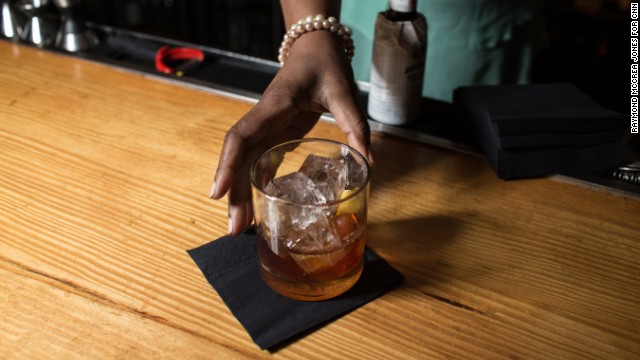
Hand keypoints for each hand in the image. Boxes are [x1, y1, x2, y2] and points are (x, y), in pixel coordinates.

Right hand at [210, 30, 373, 234]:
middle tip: (235, 229)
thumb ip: (356, 127)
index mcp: (273, 106)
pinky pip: (260, 161)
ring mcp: (267, 127)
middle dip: (234, 194)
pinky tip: (258, 206)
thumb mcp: (343, 92)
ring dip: (242, 194)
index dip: (227, 165)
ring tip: (243, 226)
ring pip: (246, 164)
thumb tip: (369, 164)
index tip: (218, 193)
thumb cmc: (324, 64)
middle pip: (239, 159)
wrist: (315, 48)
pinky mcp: (275, 133)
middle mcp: (263, 119)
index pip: (241, 136)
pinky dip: (256, 184)